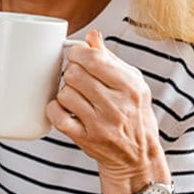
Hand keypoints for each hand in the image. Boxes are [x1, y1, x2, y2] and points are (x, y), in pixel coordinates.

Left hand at [47, 30, 167, 193]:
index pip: (93, 58)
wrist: (138, 157)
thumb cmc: (135, 116)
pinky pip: (57, 116)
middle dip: (72, 72)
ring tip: (76, 97)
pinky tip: (65, 109)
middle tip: (77, 79)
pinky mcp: (85, 139)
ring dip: (66, 92)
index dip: (78, 53)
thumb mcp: (133, 85)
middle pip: (74, 74)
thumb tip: (92, 36)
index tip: (77, 57)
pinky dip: (55, 109)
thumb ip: (111, 59)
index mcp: (131, 87)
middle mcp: (117, 106)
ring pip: (65, 93)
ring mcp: (100, 124)